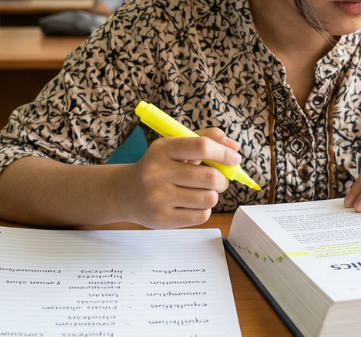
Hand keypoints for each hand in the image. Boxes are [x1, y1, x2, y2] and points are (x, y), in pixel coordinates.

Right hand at [118, 128, 241, 228]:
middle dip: (222, 179)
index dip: (224, 152)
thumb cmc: (158, 167)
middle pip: (210, 176)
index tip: (234, 158)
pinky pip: (201, 216)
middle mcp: (157, 173)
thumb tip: (234, 147)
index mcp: (162, 149)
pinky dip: (203, 209)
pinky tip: (191, 204)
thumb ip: (205, 140)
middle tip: (218, 180)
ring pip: (209, 198)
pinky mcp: (162, 219)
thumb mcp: (174, 146)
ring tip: (200, 192)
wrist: (126, 193)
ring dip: (212, 195)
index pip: (201, 146)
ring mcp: (158, 198)